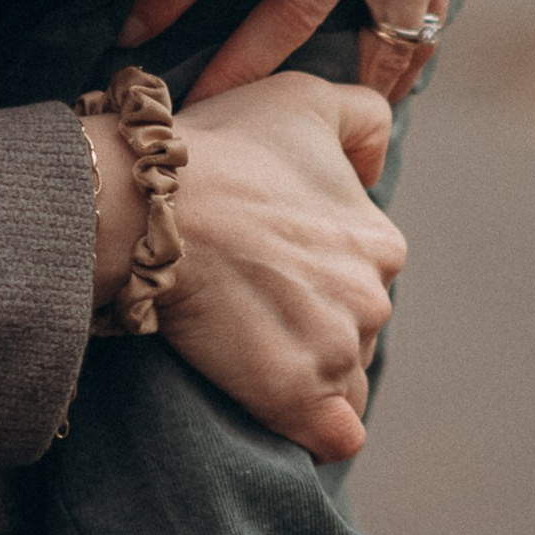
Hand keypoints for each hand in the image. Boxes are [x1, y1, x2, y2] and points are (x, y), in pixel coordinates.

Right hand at [85, 76, 402, 462]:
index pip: (368, 268)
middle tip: (252, 294)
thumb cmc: (222, 147)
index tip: (270, 254)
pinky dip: (316, 429)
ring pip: (340, 378)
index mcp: (381, 240)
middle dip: (314, 316)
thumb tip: (377, 169)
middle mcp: (373, 300)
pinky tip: (284, 405)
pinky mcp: (298, 399)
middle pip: (354, 325)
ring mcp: (337, 353)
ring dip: (306, 367)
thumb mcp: (305, 98)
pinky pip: (333, 436)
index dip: (319, 263)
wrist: (153, 204)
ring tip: (247, 338)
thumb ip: (364, 115)